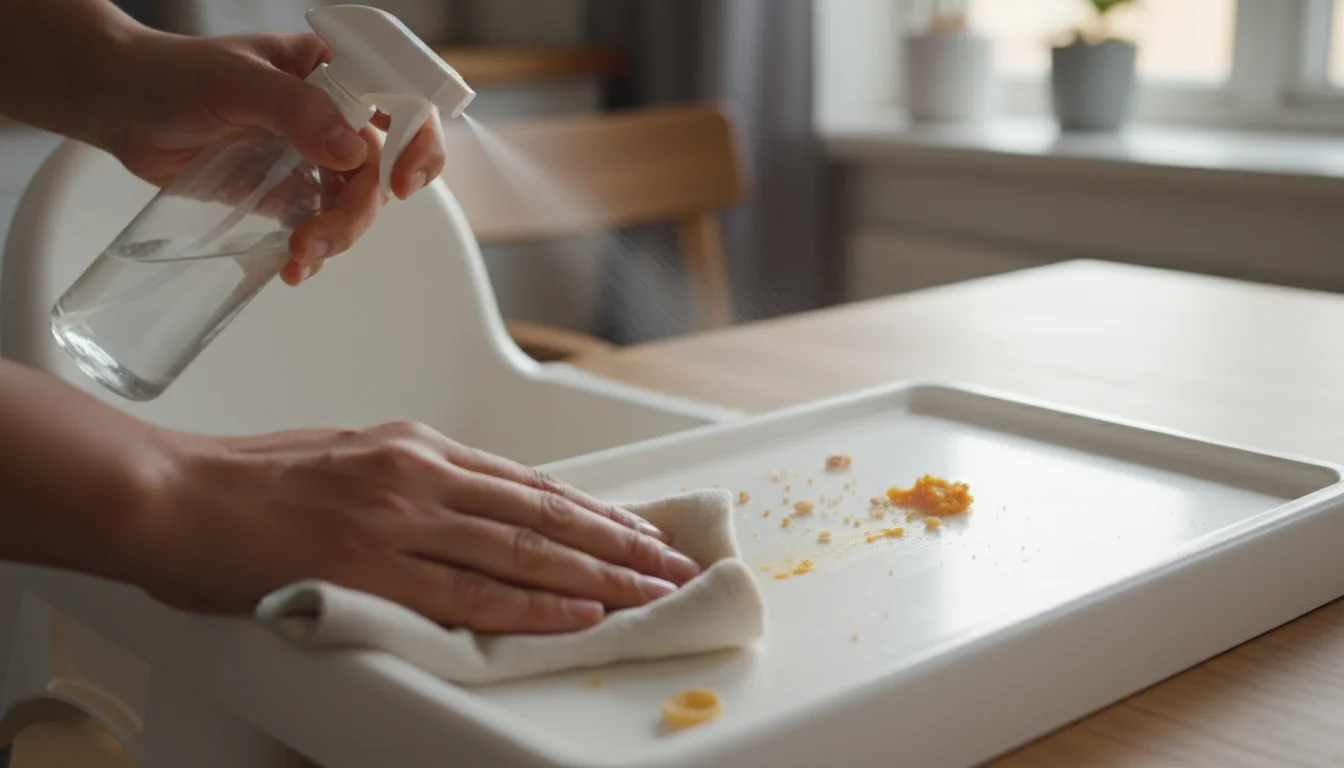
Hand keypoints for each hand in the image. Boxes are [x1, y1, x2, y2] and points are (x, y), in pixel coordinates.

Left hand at [99, 29, 445, 285]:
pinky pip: (321, 224)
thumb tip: (353, 153)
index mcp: (335, 71)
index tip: (402, 182)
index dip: (417, 144)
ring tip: (298, 257)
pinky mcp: (288, 191)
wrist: (120, 106)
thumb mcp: (235, 83)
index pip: (403, 104)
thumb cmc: (172, 75)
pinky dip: (314, 251)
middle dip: (357, 211)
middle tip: (318, 237)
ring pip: (354, 204)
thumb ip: (296, 110)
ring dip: (336, 236)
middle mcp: (334, 113)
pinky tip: (294, 267)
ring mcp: (313, 155)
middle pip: (380, 170)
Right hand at [133, 421, 701, 633]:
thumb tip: (467, 508)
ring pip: (525, 550)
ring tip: (652, 591)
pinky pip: (470, 592)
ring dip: (599, 574)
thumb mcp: (350, 459)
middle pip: (545, 513)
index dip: (594, 511)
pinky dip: (533, 605)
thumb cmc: (249, 482)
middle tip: (674, 564)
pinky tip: (579, 614)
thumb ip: (413, 482)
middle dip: (620, 542)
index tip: (639, 531)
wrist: (170, 493)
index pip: (530, 484)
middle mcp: (421, 474)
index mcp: (417, 448)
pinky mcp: (370, 567)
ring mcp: (399, 518)